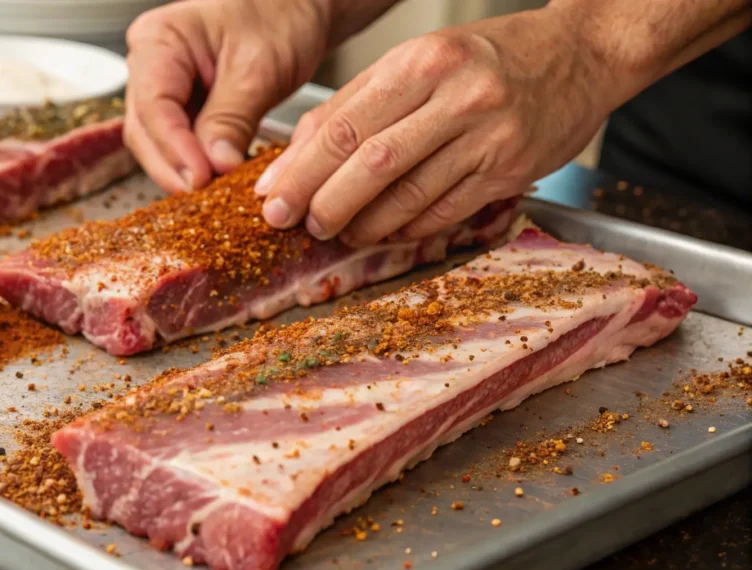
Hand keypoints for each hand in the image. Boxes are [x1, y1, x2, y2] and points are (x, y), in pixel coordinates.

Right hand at [123, 0, 330, 192]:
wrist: (296, 12)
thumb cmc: (278, 18)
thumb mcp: (259, 68)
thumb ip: (232, 117)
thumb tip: (214, 164)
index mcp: (159, 40)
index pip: (154, 105)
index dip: (174, 148)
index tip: (200, 178)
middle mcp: (151, 64)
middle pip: (145, 129)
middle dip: (173, 166)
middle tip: (202, 196)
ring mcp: (163, 88)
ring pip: (157, 143)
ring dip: (182, 170)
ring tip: (212, 193)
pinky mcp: (182, 109)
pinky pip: (179, 144)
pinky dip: (196, 164)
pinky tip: (215, 181)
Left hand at [255, 8, 611, 245]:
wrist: (583, 54)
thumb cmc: (490, 57)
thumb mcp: (419, 61)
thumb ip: (357, 105)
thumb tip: (296, 157)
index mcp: (421, 62)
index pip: (344, 124)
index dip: (300, 168)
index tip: (271, 197)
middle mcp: (456, 96)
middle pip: (371, 162)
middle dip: (323, 200)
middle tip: (296, 223)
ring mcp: (488, 136)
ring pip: (408, 194)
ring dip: (363, 222)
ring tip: (338, 231)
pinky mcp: (511, 171)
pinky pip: (445, 210)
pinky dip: (407, 227)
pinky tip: (385, 231)